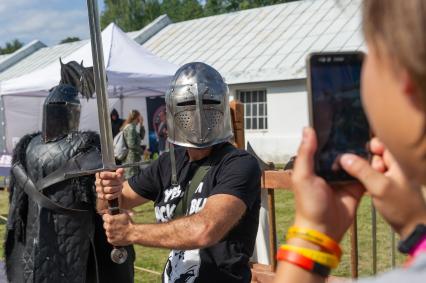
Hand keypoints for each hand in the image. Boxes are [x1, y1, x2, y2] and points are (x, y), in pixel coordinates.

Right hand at [95, 168, 124, 200]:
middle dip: (117, 182)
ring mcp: (98, 189)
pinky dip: (116, 194)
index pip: (104, 174)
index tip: (119, 175)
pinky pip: (109, 196)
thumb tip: (121, 170)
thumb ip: (119, 171)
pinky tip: (119, 191)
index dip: (112, 175)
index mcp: (100, 174)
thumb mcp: (118, 173)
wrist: (113, 187)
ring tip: (120, 187)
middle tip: (121, 182)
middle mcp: (98, 182)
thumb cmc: (115, 179)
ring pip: (110, 189)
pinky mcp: (101, 196)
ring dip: (117, 188)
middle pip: (108, 182)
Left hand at [103, 212, 133, 245]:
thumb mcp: (124, 214)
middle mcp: (108, 227)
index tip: (110, 217)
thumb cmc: (129, 223)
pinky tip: (118, 235)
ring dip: (111, 231)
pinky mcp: (111, 240)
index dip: (107, 217)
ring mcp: (109, 234)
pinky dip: (113, 237)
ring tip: (118, 230)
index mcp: (110, 220)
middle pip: (105, 224)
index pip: (104, 217)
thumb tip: (115, 212)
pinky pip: (110, 238)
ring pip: (107, 231)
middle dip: (109, 224)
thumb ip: (117, 213)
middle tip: (116, 224)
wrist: (133, 233)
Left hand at [292, 127, 364, 241]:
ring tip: (371, 141)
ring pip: (355, 160)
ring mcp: (344, 177)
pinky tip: (377, 158)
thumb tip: (307, 129)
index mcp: (315, 164)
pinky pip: (365, 174)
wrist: (324, 229)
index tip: (341, 118)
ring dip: (361, 154)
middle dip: (349, 143)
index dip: (330, 134)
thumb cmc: (308, 203)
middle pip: (342, 151)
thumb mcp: (302, 176)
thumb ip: (305, 154)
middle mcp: (330, 169)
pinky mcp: (357, 187)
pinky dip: (370, 168)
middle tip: (361, 129)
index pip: (323, 145)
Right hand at [341, 138, 425, 238]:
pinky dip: (367, 178)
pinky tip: (365, 186)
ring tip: (368, 183)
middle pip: (376, 152)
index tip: (364, 155)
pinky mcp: (387, 183)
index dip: (371, 146)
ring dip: (366, 171)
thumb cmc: (400, 206)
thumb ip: (362, 170)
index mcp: (400, 160)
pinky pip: (373, 174)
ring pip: (373, 164)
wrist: (413, 228)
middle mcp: (397, 164)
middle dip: (367, 160)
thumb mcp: (379, 187)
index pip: (384, 141)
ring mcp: (393, 174)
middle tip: (369, 174)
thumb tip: (343, 156)